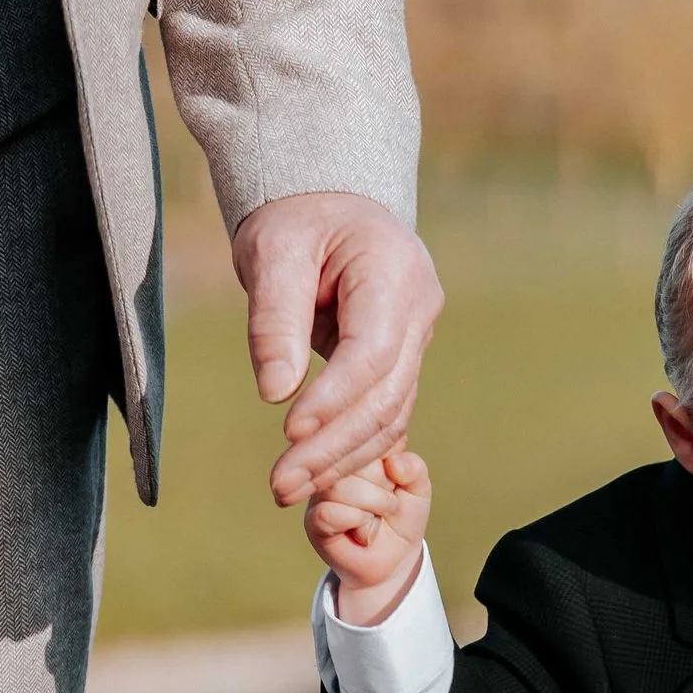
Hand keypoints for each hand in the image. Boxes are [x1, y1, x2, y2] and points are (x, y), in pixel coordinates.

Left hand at [231, 192, 443, 507]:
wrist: (328, 204)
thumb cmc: (295, 219)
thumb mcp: (272, 252)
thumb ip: (274, 320)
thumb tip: (275, 392)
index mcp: (395, 274)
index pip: (372, 354)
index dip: (333, 400)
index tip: (288, 434)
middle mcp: (420, 310)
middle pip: (386, 395)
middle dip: (333, 446)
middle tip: (280, 485)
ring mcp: (418, 338)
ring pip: (391, 414)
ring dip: (341, 458)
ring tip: (288, 489)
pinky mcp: (403, 360)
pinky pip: (386, 413)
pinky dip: (352, 447)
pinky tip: (315, 475)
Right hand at [307, 449, 432, 622]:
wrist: (395, 558)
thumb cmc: (402, 516)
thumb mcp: (418, 488)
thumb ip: (414, 468)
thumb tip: (394, 463)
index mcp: (355, 446)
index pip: (367, 434)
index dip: (390, 460)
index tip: (396, 479)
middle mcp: (332, 464)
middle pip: (352, 458)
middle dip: (383, 485)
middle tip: (388, 502)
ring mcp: (319, 492)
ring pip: (341, 487)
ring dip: (373, 505)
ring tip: (377, 516)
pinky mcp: (313, 520)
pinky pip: (329, 512)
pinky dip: (356, 521)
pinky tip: (362, 529)